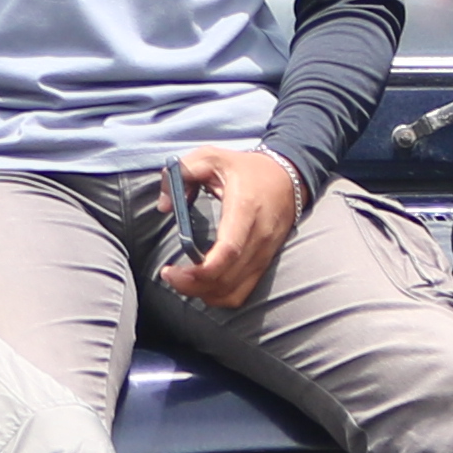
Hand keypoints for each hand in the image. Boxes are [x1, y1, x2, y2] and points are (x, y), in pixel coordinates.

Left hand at [161, 144, 304, 307]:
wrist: (288, 177)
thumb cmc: (246, 168)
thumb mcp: (212, 156)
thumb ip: (183, 171)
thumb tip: (164, 205)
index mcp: (245, 209)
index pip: (229, 250)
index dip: (202, 269)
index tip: (173, 270)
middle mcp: (259, 236)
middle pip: (227, 278)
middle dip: (192, 285)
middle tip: (169, 275)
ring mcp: (264, 254)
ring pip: (234, 291)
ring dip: (204, 293)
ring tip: (182, 280)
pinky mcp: (264, 263)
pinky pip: (242, 292)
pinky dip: (219, 296)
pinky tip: (202, 285)